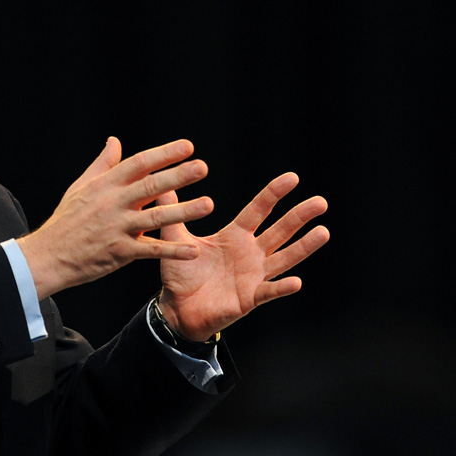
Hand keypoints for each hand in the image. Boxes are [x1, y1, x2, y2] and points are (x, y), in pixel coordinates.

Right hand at [18, 137, 213, 299]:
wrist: (49, 254)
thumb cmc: (66, 219)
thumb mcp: (81, 187)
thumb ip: (102, 164)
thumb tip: (114, 140)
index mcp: (105, 185)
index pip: (138, 164)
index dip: (163, 154)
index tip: (187, 146)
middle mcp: (113, 203)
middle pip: (150, 186)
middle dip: (178, 176)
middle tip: (202, 167)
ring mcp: (117, 228)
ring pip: (155, 217)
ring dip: (183, 211)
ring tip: (208, 204)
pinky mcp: (120, 252)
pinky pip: (151, 251)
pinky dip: (172, 252)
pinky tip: (193, 251)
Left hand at [156, 172, 329, 341]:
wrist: (176, 308)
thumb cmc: (180, 273)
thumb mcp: (175, 238)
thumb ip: (173, 211)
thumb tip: (163, 183)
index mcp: (234, 236)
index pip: (258, 210)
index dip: (273, 194)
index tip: (292, 178)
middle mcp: (250, 253)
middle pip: (279, 231)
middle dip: (299, 216)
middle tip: (320, 201)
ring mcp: (254, 276)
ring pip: (284, 258)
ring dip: (303, 247)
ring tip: (323, 232)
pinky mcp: (250, 298)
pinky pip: (269, 291)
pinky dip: (282, 287)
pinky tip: (296, 281)